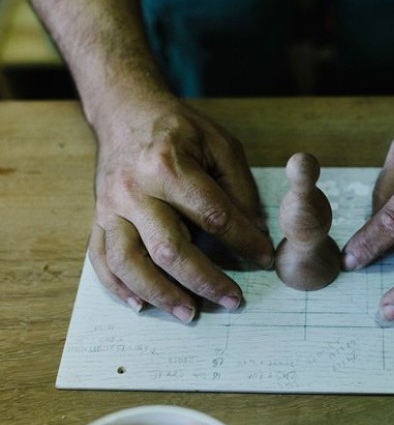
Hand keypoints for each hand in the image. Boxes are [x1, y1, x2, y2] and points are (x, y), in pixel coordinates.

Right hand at [89, 96, 273, 320]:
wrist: (125, 110)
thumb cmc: (179, 128)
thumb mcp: (220, 144)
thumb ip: (239, 189)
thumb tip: (255, 232)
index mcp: (168, 166)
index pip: (213, 216)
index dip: (244, 242)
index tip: (264, 258)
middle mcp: (134, 190)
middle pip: (170, 249)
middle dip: (205, 280)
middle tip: (232, 300)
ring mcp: (110, 206)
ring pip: (130, 262)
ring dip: (161, 294)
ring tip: (189, 313)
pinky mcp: (97, 217)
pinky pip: (101, 259)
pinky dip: (118, 287)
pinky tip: (142, 305)